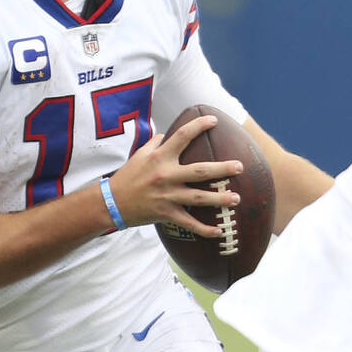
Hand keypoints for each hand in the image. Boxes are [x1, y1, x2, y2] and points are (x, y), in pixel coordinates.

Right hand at [108, 114, 242, 237]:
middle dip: (222, 169)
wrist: (112, 203)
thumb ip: (154, 144)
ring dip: (220, 199)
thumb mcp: (138, 155)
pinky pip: (188, 223)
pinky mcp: (166, 214)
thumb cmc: (127, 177)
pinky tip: (218, 231)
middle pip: (200, 171)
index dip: (198, 126)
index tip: (214, 120)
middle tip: (240, 166)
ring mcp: (167, 196)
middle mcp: (165, 175)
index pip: (181, 137)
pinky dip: (204, 229)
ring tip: (237, 198)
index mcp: (159, 158)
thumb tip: (167, 134)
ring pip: (199, 197)